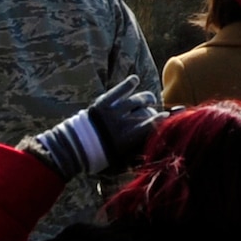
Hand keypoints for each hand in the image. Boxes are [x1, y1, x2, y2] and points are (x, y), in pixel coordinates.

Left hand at [20, 76, 165, 177]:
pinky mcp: (104, 102)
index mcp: (129, 137)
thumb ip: (134, 152)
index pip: (152, 124)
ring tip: (149, 98)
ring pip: (137, 99)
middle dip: (154, 110)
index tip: (167, 117)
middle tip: (155, 112)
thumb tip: (149, 148)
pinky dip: (128, 84)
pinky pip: (119, 90)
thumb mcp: (118, 160)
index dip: (162, 120)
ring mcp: (114, 110)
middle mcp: (124, 121)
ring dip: (145, 98)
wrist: (72, 147)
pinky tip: (135, 80)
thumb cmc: (96, 157)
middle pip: (147, 111)